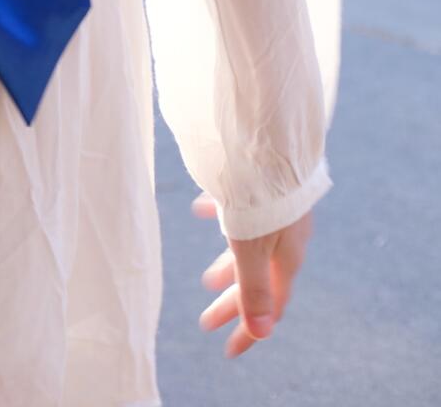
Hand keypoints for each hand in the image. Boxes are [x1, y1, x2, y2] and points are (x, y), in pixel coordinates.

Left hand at [192, 191, 313, 357]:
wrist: (272, 136)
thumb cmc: (261, 195)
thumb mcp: (251, 245)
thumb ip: (254, 288)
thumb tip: (261, 334)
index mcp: (286, 258)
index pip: (269, 307)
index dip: (248, 330)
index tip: (227, 351)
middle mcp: (286, 238)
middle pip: (257, 280)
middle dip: (233, 303)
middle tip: (205, 323)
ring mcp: (277, 212)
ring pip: (251, 248)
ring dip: (229, 265)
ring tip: (207, 280)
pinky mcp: (266, 187)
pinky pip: (243, 209)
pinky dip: (223, 217)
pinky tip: (202, 209)